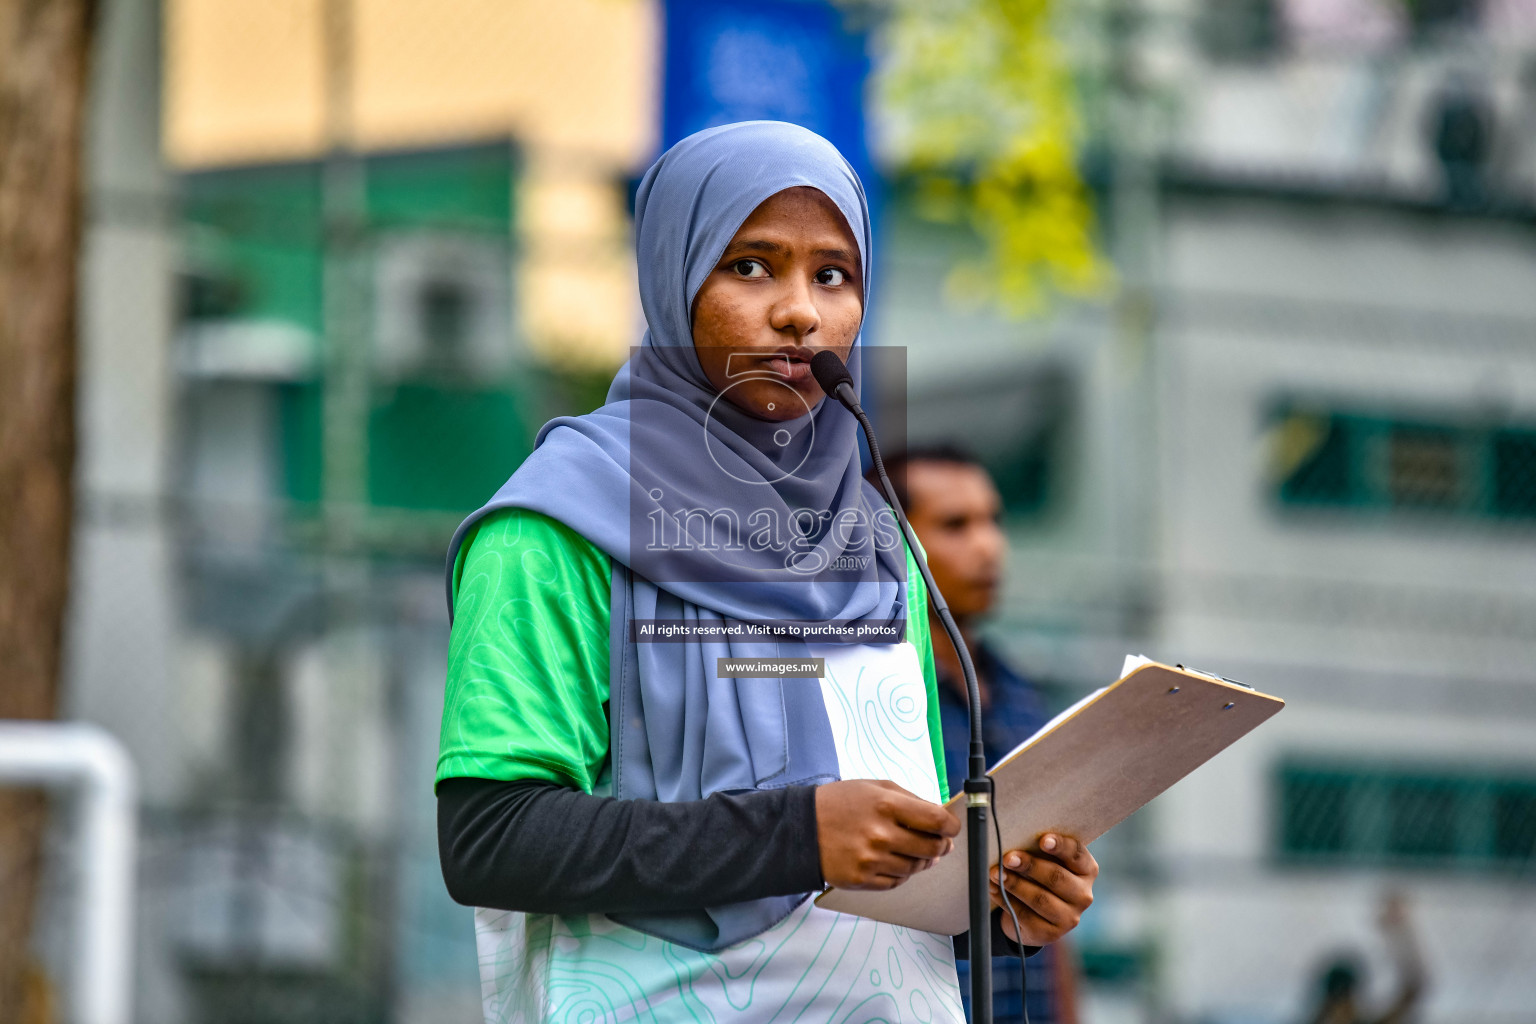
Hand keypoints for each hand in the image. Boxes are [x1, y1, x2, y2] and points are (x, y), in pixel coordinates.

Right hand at [815, 780, 960, 890]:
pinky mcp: (862, 880)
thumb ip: (910, 800)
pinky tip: (894, 861)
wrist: (802, 828)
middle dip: (941, 846)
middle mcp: (881, 834)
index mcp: (887, 805)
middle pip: (932, 848)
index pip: (937, 821)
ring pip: (916, 868)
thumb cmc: (841, 803)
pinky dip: (901, 873)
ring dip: (921, 861)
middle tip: (939, 843)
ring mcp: (872, 860)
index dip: (951, 826)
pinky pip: (897, 882)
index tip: (951, 828)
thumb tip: (940, 819)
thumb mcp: (875, 787)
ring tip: (912, 850)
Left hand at [989, 832, 1096, 945]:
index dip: (1060, 846)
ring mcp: (1069, 918)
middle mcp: (1083, 895)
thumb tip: (1015, 838)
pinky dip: (1005, 900)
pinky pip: (1025, 915)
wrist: (1033, 913)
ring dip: (1015, 884)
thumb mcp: (1045, 861)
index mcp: (1086, 870)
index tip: (1042, 840)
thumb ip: (1038, 850)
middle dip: (1030, 866)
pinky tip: (993, 888)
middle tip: (1008, 858)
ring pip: (1040, 899)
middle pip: (1057, 877)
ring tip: (995, 873)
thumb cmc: (1039, 876)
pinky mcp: (1050, 934)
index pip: (1077, 854)